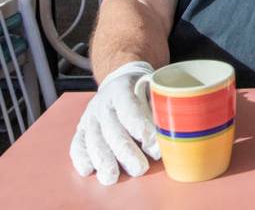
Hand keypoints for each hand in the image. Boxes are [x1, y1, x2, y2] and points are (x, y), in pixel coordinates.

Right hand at [69, 61, 159, 184]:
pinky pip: (77, 144)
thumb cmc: (143, 89)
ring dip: (103, 161)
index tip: (155, 148)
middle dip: (125, 153)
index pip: (130, 110)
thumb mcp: (153, 88)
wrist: (119, 81)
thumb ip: (160, 106)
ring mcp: (90, 117)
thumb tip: (173, 130)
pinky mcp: (81, 129)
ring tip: (112, 177)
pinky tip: (89, 170)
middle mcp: (103, 103)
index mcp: (122, 89)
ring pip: (93, 140)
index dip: (142, 129)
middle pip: (112, 130)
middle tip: (140, 168)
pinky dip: (81, 158)